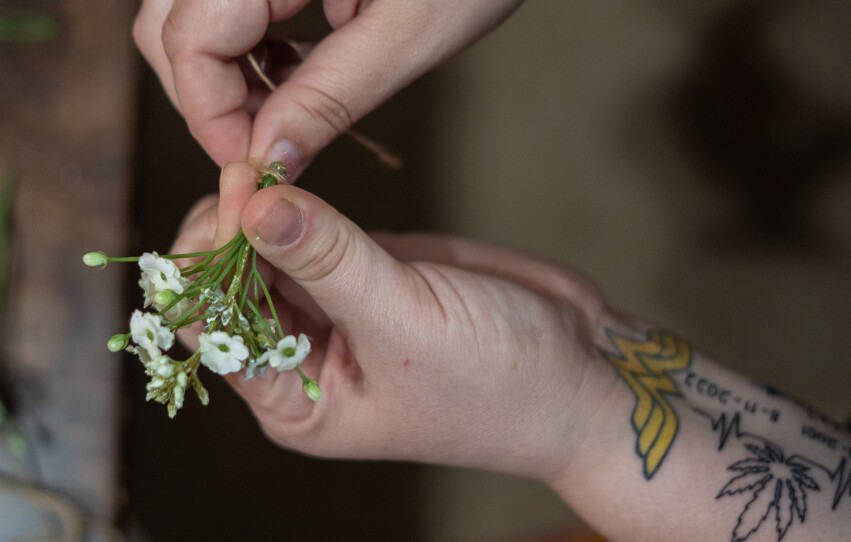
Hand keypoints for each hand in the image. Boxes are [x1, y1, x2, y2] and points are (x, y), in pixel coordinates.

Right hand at [133, 0, 523, 169]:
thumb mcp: (408, 34)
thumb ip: (331, 97)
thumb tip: (269, 162)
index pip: (186, 37)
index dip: (210, 114)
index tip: (255, 169)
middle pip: (172, 27)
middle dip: (210, 99)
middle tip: (269, 149)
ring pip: (193, 21)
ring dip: (228, 79)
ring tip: (289, 114)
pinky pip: (234, 9)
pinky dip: (254, 53)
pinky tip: (300, 74)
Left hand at [170, 162, 617, 481]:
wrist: (579, 372)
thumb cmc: (501, 381)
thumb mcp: (410, 326)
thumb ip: (330, 263)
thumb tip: (255, 205)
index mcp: (298, 400)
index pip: (213, 331)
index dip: (211, 264)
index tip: (240, 202)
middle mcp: (303, 357)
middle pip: (226, 284)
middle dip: (231, 227)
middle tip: (255, 173)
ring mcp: (334, 309)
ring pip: (262, 251)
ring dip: (261, 209)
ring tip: (272, 166)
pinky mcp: (366, 270)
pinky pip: (309, 231)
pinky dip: (298, 203)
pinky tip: (295, 177)